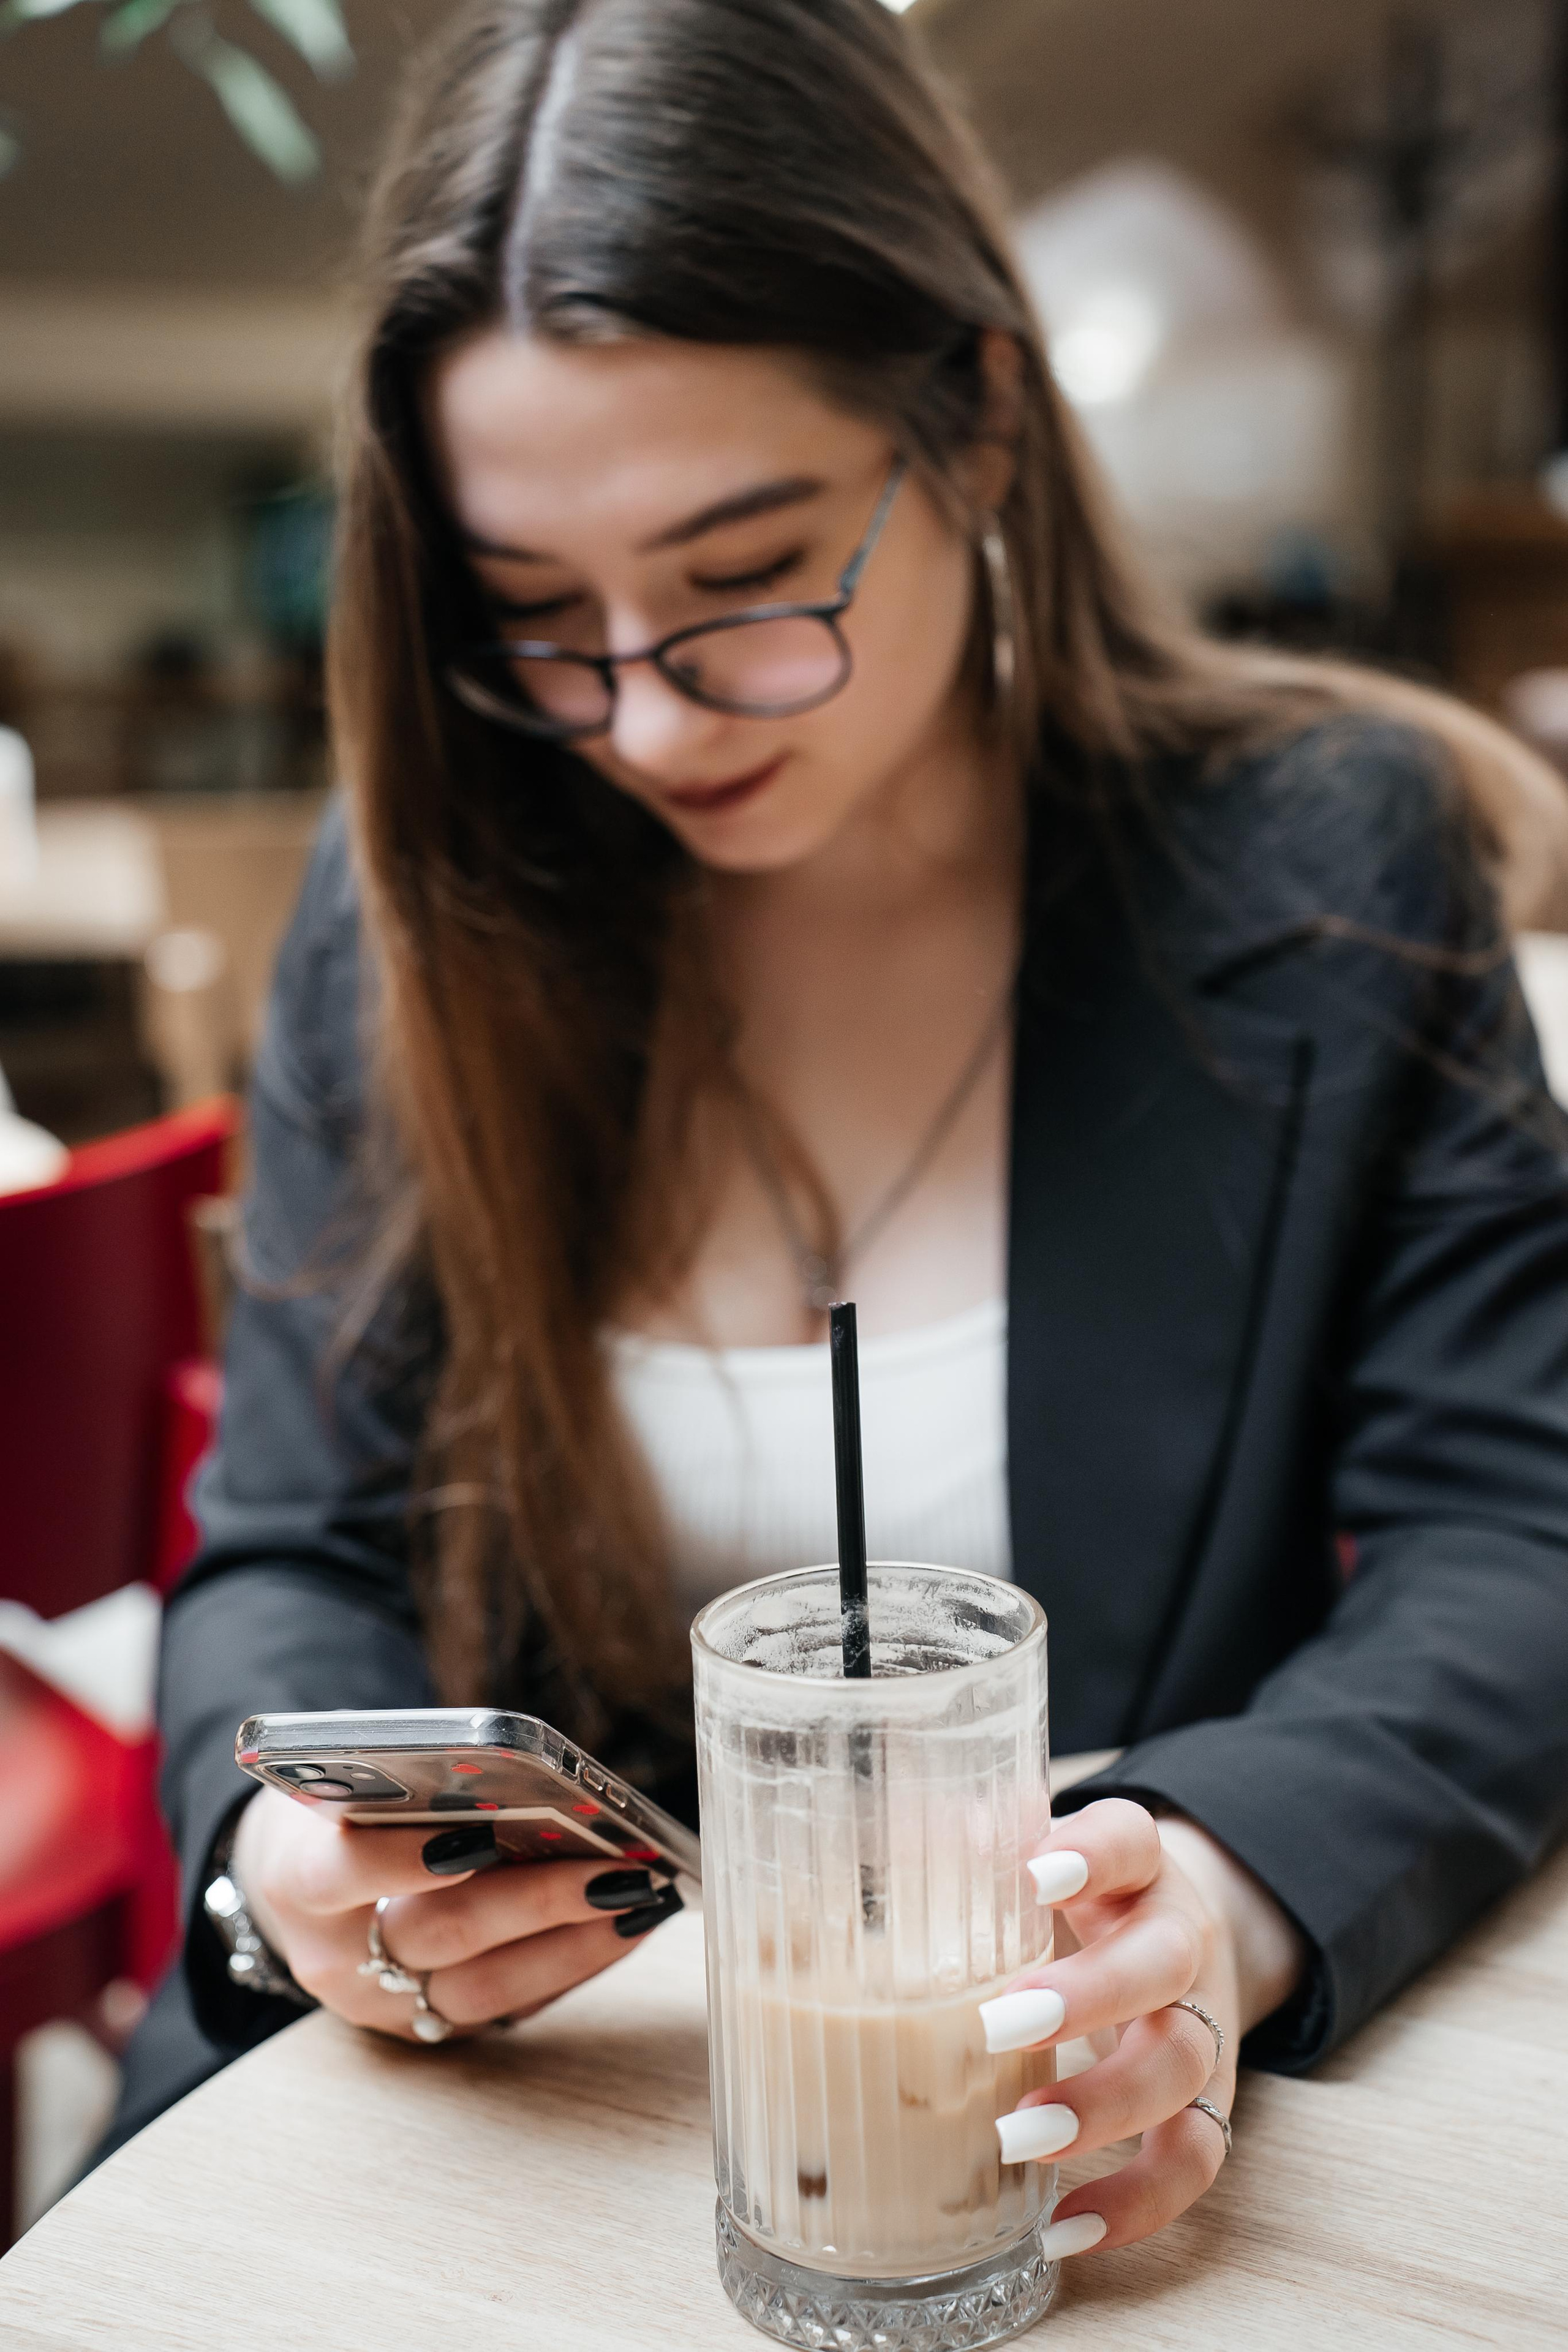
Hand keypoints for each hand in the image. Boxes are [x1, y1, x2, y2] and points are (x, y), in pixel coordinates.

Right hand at [231, 1787, 681, 2041]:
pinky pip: (512, 2005)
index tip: (478, 1836)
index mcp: (300, 1882)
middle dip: (536, 1900)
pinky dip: (574, 1962)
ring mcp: (386, 2006)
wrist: (301, 1887)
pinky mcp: (432, 2027)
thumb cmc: (341, 1812)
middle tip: (613, 1869)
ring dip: (575, 1942)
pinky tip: (628, 1924)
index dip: (406, 1859)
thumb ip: (407, 1782)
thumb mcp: (348, 1782)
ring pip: (487, 1987)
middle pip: (441, 1932)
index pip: (345, 1873)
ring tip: (641, 1897)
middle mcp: (336, 1960)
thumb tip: (516, 1778)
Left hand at [981, 1799, 1304, 2258]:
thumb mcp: (1034, 1859)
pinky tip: (1063, 2229)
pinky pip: (1195, 2160)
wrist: (1175, 1940)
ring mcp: (1203, 2025)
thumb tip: (894, 1835)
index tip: (1035, 1872)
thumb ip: (972, 1843)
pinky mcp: (1208, 2104)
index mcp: (1135, 1866)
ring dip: (1104, 2108)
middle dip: (1088, 1997)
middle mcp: (1181, 1939)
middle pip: (1163, 1961)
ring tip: (1019, 2139)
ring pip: (1183, 2066)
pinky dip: (1137, 2203)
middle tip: (999, 2025)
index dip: (1092, 1852)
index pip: (1130, 1838)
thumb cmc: (1074, 1902)